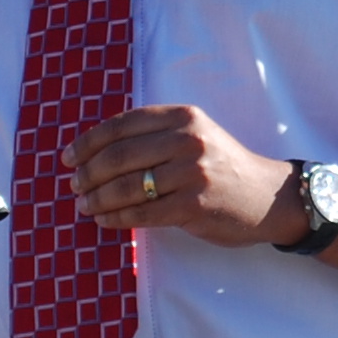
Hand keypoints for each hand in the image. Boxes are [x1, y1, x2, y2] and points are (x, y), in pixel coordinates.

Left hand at [69, 105, 300, 247]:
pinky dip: (117, 218)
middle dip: (88, 174)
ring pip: (127, 186)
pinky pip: (142, 213)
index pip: (122, 125)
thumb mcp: (195, 135)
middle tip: (74, 186)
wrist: (268, 197)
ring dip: (97, 199)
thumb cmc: (223, 166)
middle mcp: (187, 140)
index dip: (89, 142)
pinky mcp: (193, 205)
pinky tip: (105, 220)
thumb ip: (155, 135)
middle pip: (119, 155)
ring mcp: (191, 173)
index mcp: (183, 117)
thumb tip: (97, 150)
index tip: (69, 157)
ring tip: (84, 205)